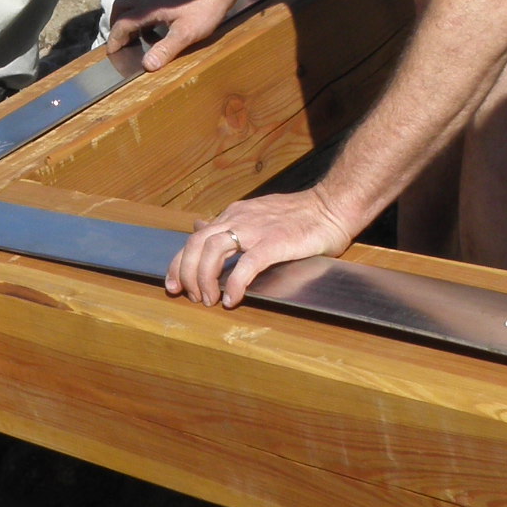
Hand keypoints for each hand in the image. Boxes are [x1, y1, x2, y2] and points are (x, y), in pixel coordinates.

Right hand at [108, 0, 241, 74]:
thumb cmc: (204, 10)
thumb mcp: (186, 34)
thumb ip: (165, 49)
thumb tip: (147, 66)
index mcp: (148, 9)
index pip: (122, 24)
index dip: (115, 40)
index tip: (112, 53)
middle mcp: (148, 0)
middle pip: (121, 8)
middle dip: (116, 26)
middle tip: (120, 43)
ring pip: (132, 5)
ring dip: (129, 21)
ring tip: (136, 39)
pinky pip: (145, 5)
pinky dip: (143, 18)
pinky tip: (156, 31)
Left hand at [167, 190, 355, 307]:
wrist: (332, 207)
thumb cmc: (299, 215)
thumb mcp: (256, 214)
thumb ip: (228, 223)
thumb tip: (200, 226)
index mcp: (234, 215)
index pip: (195, 237)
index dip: (180, 262)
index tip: (174, 284)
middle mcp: (239, 219)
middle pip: (197, 244)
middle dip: (187, 273)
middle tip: (190, 296)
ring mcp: (256, 230)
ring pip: (213, 251)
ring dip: (205, 278)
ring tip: (209, 300)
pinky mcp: (274, 243)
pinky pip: (246, 265)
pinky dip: (234, 284)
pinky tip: (232, 299)